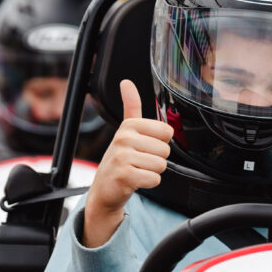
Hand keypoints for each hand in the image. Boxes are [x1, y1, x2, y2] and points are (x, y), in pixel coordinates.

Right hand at [83, 80, 173, 247]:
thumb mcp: (125, 131)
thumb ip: (130, 107)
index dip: (159, 144)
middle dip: (156, 160)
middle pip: (165, 150)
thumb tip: (126, 82)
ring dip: (152, 172)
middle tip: (139, 162)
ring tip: (137, 171)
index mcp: (129, 125)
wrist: (105, 188)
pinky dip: (148, 183)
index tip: (144, 147)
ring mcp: (122, 157)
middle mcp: (124, 138)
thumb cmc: (120, 159)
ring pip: (161, 165)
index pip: (166, 132)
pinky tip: (135, 181)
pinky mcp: (124, 176)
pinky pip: (154, 179)